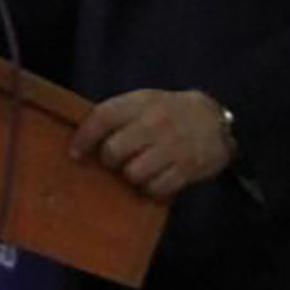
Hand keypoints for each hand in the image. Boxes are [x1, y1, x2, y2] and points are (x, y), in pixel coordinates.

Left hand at [70, 89, 233, 199]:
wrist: (215, 121)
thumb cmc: (169, 112)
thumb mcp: (145, 101)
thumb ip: (118, 115)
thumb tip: (82, 138)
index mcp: (142, 102)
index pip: (104, 117)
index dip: (84, 137)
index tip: (75, 153)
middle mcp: (156, 122)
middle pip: (114, 151)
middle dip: (110, 160)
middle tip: (116, 161)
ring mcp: (173, 146)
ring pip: (133, 173)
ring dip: (131, 176)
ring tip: (140, 168)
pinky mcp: (186, 168)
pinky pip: (155, 188)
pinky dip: (151, 188)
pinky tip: (156, 178)